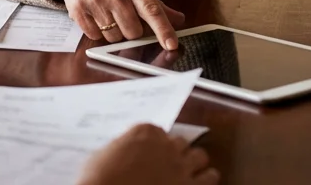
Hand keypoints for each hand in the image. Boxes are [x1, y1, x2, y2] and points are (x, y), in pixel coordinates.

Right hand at [44, 0, 184, 46]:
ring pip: (114, 37)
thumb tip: (178, 19)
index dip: (163, 29)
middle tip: (124, 18)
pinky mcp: (78, 10)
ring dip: (113, 32)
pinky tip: (94, 16)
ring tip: (107, 15)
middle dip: (132, 31)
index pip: (151, 9)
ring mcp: (94, 1)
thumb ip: (153, 3)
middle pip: (133, 31)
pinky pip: (95, 36)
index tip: (172, 44)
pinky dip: (97, 31)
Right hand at [78, 124, 217, 184]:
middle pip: (180, 141)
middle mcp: (167, 145)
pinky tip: (199, 182)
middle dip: (175, 151)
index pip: (158, 131)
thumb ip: (123, 148)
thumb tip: (127, 153)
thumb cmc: (99, 178)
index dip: (155, 143)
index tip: (150, 151)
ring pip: (200, 156)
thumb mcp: (104, 154)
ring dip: (194, 162)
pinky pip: (211, 177)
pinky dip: (206, 178)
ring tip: (188, 171)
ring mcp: (181, 166)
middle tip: (168, 162)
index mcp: (145, 132)